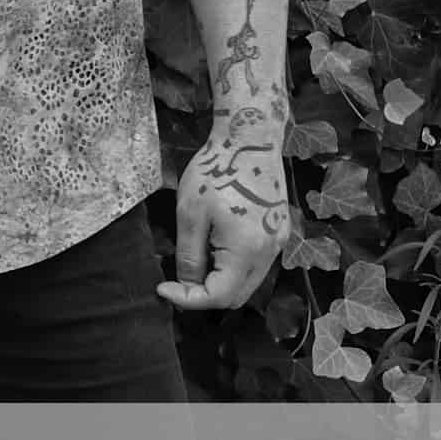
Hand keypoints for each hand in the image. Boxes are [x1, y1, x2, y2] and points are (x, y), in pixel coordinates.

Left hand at [159, 120, 288, 310]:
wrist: (250, 140)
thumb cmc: (216, 171)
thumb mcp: (190, 214)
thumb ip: (189, 255)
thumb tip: (186, 285)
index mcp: (248, 250)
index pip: (219, 296)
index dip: (188, 299)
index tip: (162, 288)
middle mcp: (270, 253)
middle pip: (236, 296)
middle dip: (203, 295)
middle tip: (175, 278)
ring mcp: (278, 244)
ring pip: (247, 283)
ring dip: (218, 281)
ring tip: (194, 256)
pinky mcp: (278, 233)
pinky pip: (255, 265)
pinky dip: (232, 267)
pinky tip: (213, 245)